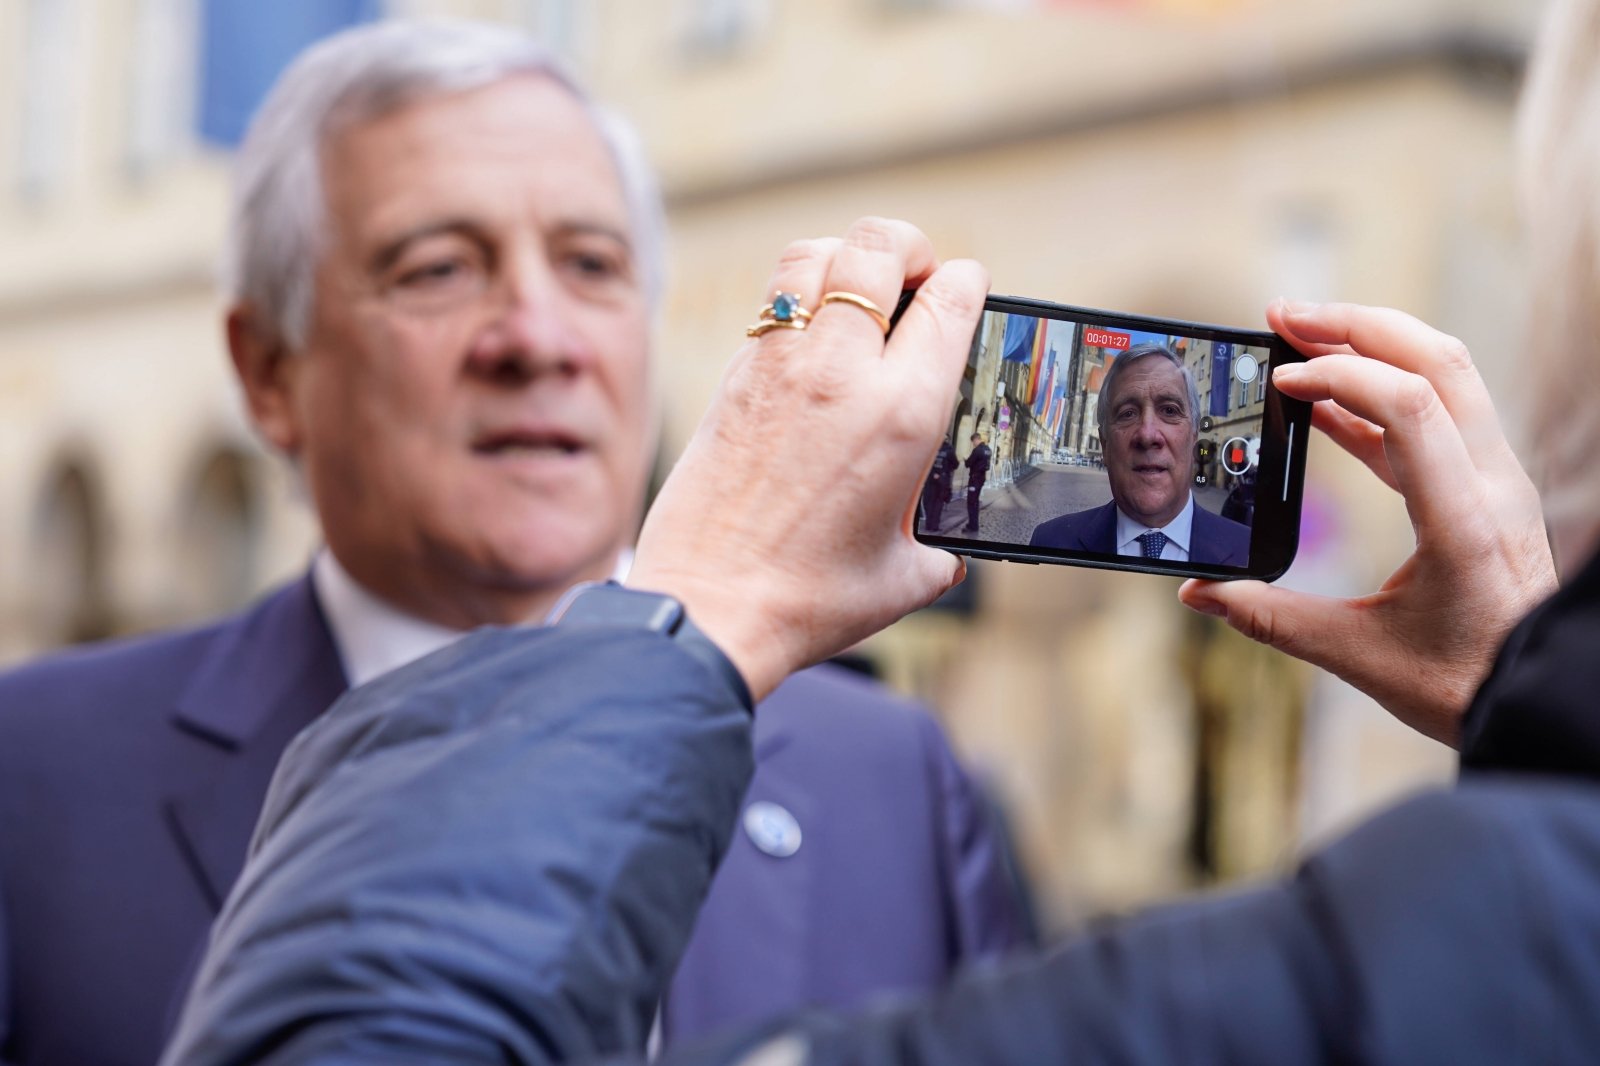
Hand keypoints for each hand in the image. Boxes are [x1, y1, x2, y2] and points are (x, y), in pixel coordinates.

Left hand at [631, 218, 987, 700]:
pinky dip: (798, 295)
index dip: (968, 283)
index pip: (951, 296)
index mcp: (902, 413)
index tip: (966, 294)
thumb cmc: (808, 601)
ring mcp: (778, 366)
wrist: (709, 608)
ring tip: (859, 288)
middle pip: (880, 245)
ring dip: (846, 257)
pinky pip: (770, 301)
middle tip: (915, 277)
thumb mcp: (904, 576)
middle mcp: (841, 372)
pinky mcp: (733, 379)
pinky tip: (810, 335)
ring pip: (815, 254)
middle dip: (910, 247)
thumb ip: (940, 550)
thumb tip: (947, 550)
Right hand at [1178, 300, 1555, 745]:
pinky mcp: (1484, 487)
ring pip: (1445, 373)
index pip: (1413, 408)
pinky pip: (1436, 413)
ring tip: (1300, 338)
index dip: (1343, 378)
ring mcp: (1495, 480)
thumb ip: (1273, 620)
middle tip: (1284, 314)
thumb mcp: (1360, 657)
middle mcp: (1492, 485)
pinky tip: (1324, 402)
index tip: (1284, 383)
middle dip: (1356, 325)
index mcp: (1464, 521)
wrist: (1538, 701)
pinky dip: (1379, 392)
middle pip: (1437, 361)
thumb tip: (1200, 594)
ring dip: (1372, 344)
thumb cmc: (1465, 684)